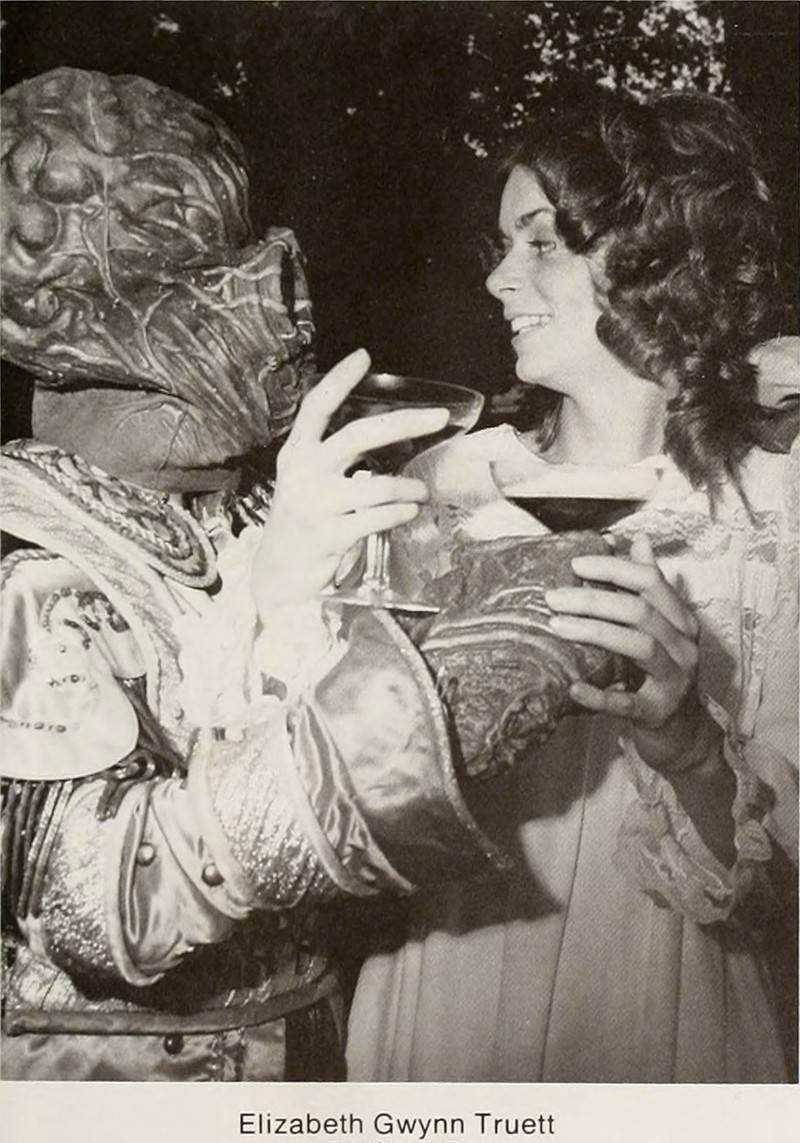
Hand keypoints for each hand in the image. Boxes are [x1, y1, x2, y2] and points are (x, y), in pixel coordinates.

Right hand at [250, 349, 447, 611]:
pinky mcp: (329, 535)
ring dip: (409, 488)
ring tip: (421, 492)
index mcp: (297, 454)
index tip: (364, 356)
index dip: (338, 380)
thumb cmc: (303, 521)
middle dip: (404, 422)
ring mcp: (315, 505)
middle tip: (439, 417)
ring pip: (377, 485)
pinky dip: (401, 513)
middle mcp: (304, 473)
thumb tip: (388, 432)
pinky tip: (408, 513)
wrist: (279, 573)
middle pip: (358, 435)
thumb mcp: (307, 481)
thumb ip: (334, 457)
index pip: (315, 407)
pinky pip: (378, 518)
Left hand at [544, 534, 702, 768]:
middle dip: (593, 600)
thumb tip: (639, 539)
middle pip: (639, 611)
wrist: (683, 733)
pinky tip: (573, 687)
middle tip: (552, 597)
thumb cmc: (662, 672)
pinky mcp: (659, 713)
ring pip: (637, 646)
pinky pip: (628, 702)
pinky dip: (599, 695)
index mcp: (681, 619)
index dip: (613, 569)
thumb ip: (649, 588)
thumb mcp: (661, 627)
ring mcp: (675, 680)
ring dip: (594, 633)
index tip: (574, 565)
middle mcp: (683, 645)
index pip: (650, 581)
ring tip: (556, 626)